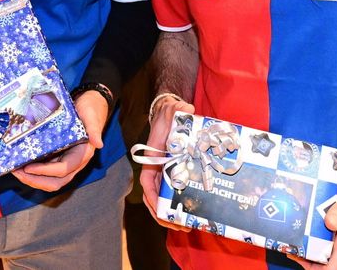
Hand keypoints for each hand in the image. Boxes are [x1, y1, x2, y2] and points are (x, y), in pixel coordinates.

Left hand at [12, 89, 107, 191]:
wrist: (90, 105)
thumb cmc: (90, 109)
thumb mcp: (91, 116)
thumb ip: (94, 129)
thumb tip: (99, 144)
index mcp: (82, 155)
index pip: (63, 170)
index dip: (45, 171)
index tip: (28, 167)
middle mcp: (74, 163)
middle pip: (56, 182)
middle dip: (35, 181)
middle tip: (17, 172)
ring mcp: (66, 161)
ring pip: (50, 180)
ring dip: (32, 179)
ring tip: (15, 170)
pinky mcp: (58, 157)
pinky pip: (46, 171)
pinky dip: (33, 172)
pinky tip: (20, 164)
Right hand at [140, 95, 193, 231]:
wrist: (170, 114)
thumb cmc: (170, 115)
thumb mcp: (174, 111)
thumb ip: (179, 110)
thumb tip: (187, 110)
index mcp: (153, 158)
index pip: (147, 182)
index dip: (152, 198)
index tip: (160, 210)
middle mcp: (156, 168)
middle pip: (154, 197)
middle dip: (163, 214)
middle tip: (179, 226)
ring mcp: (165, 172)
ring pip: (163, 198)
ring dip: (170, 215)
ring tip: (185, 227)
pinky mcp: (174, 173)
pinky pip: (173, 193)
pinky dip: (177, 205)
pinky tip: (190, 214)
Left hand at [287, 158, 336, 269]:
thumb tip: (328, 224)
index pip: (333, 269)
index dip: (314, 268)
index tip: (299, 256)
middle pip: (335, 268)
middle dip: (314, 264)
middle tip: (297, 248)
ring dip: (323, 259)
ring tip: (306, 244)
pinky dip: (334, 253)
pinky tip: (324, 239)